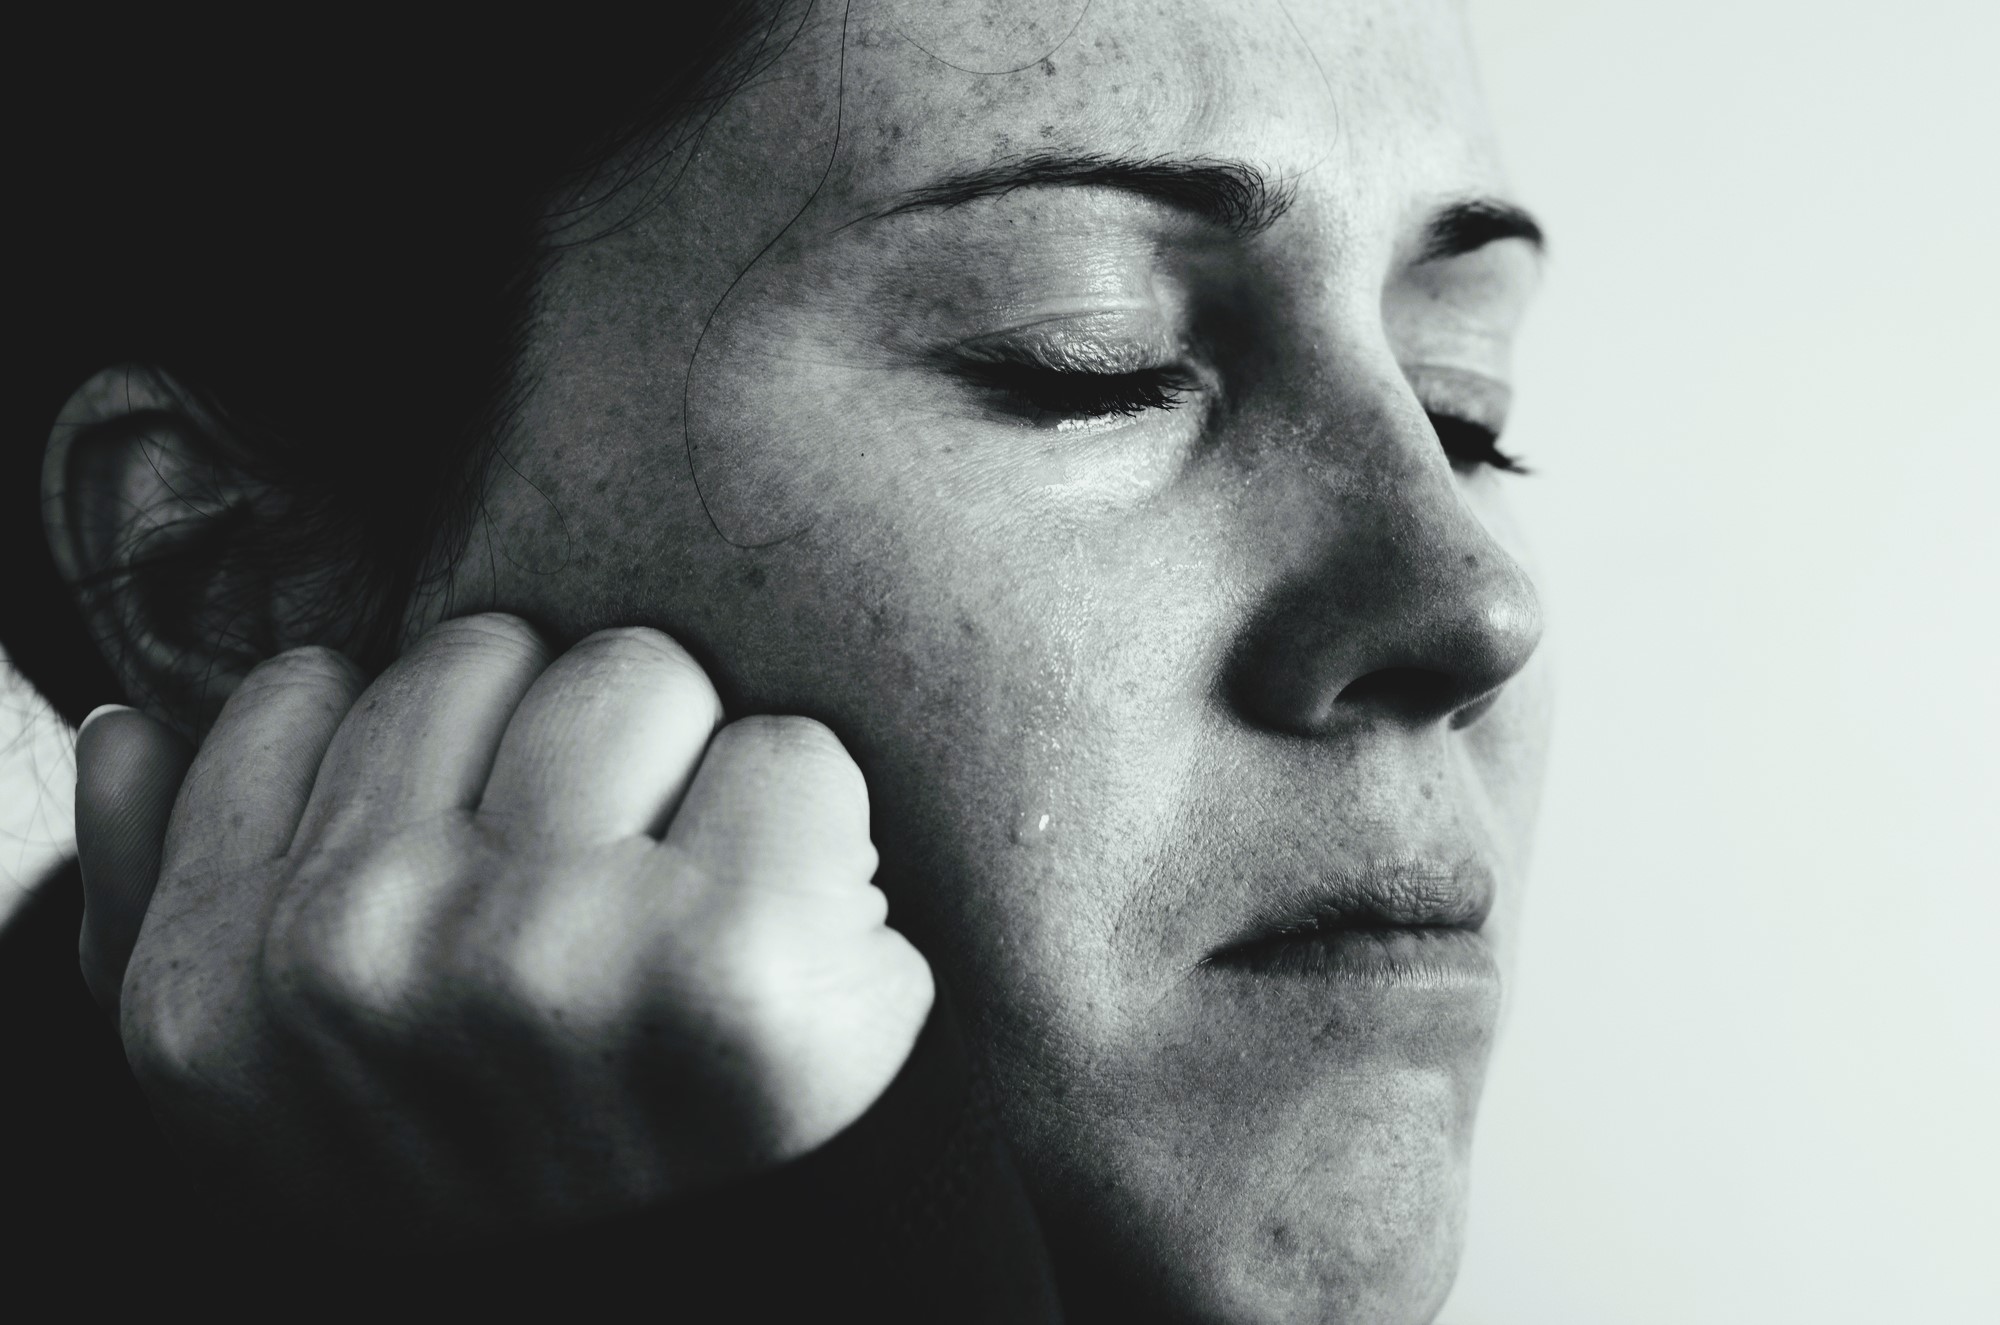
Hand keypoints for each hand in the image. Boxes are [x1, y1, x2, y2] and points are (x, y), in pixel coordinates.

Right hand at [72, 614, 933, 1242]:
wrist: (691, 1306)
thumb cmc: (495, 1162)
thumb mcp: (271, 1082)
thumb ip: (166, 893)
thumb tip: (134, 726)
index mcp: (213, 992)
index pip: (310, 686)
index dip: (416, 766)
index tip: (467, 867)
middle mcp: (354, 967)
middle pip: (493, 650)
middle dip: (556, 750)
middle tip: (603, 887)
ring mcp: (539, 967)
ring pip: (643, 673)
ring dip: (688, 773)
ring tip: (690, 909)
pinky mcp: (733, 973)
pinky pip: (793, 756)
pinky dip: (813, 835)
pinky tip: (788, 942)